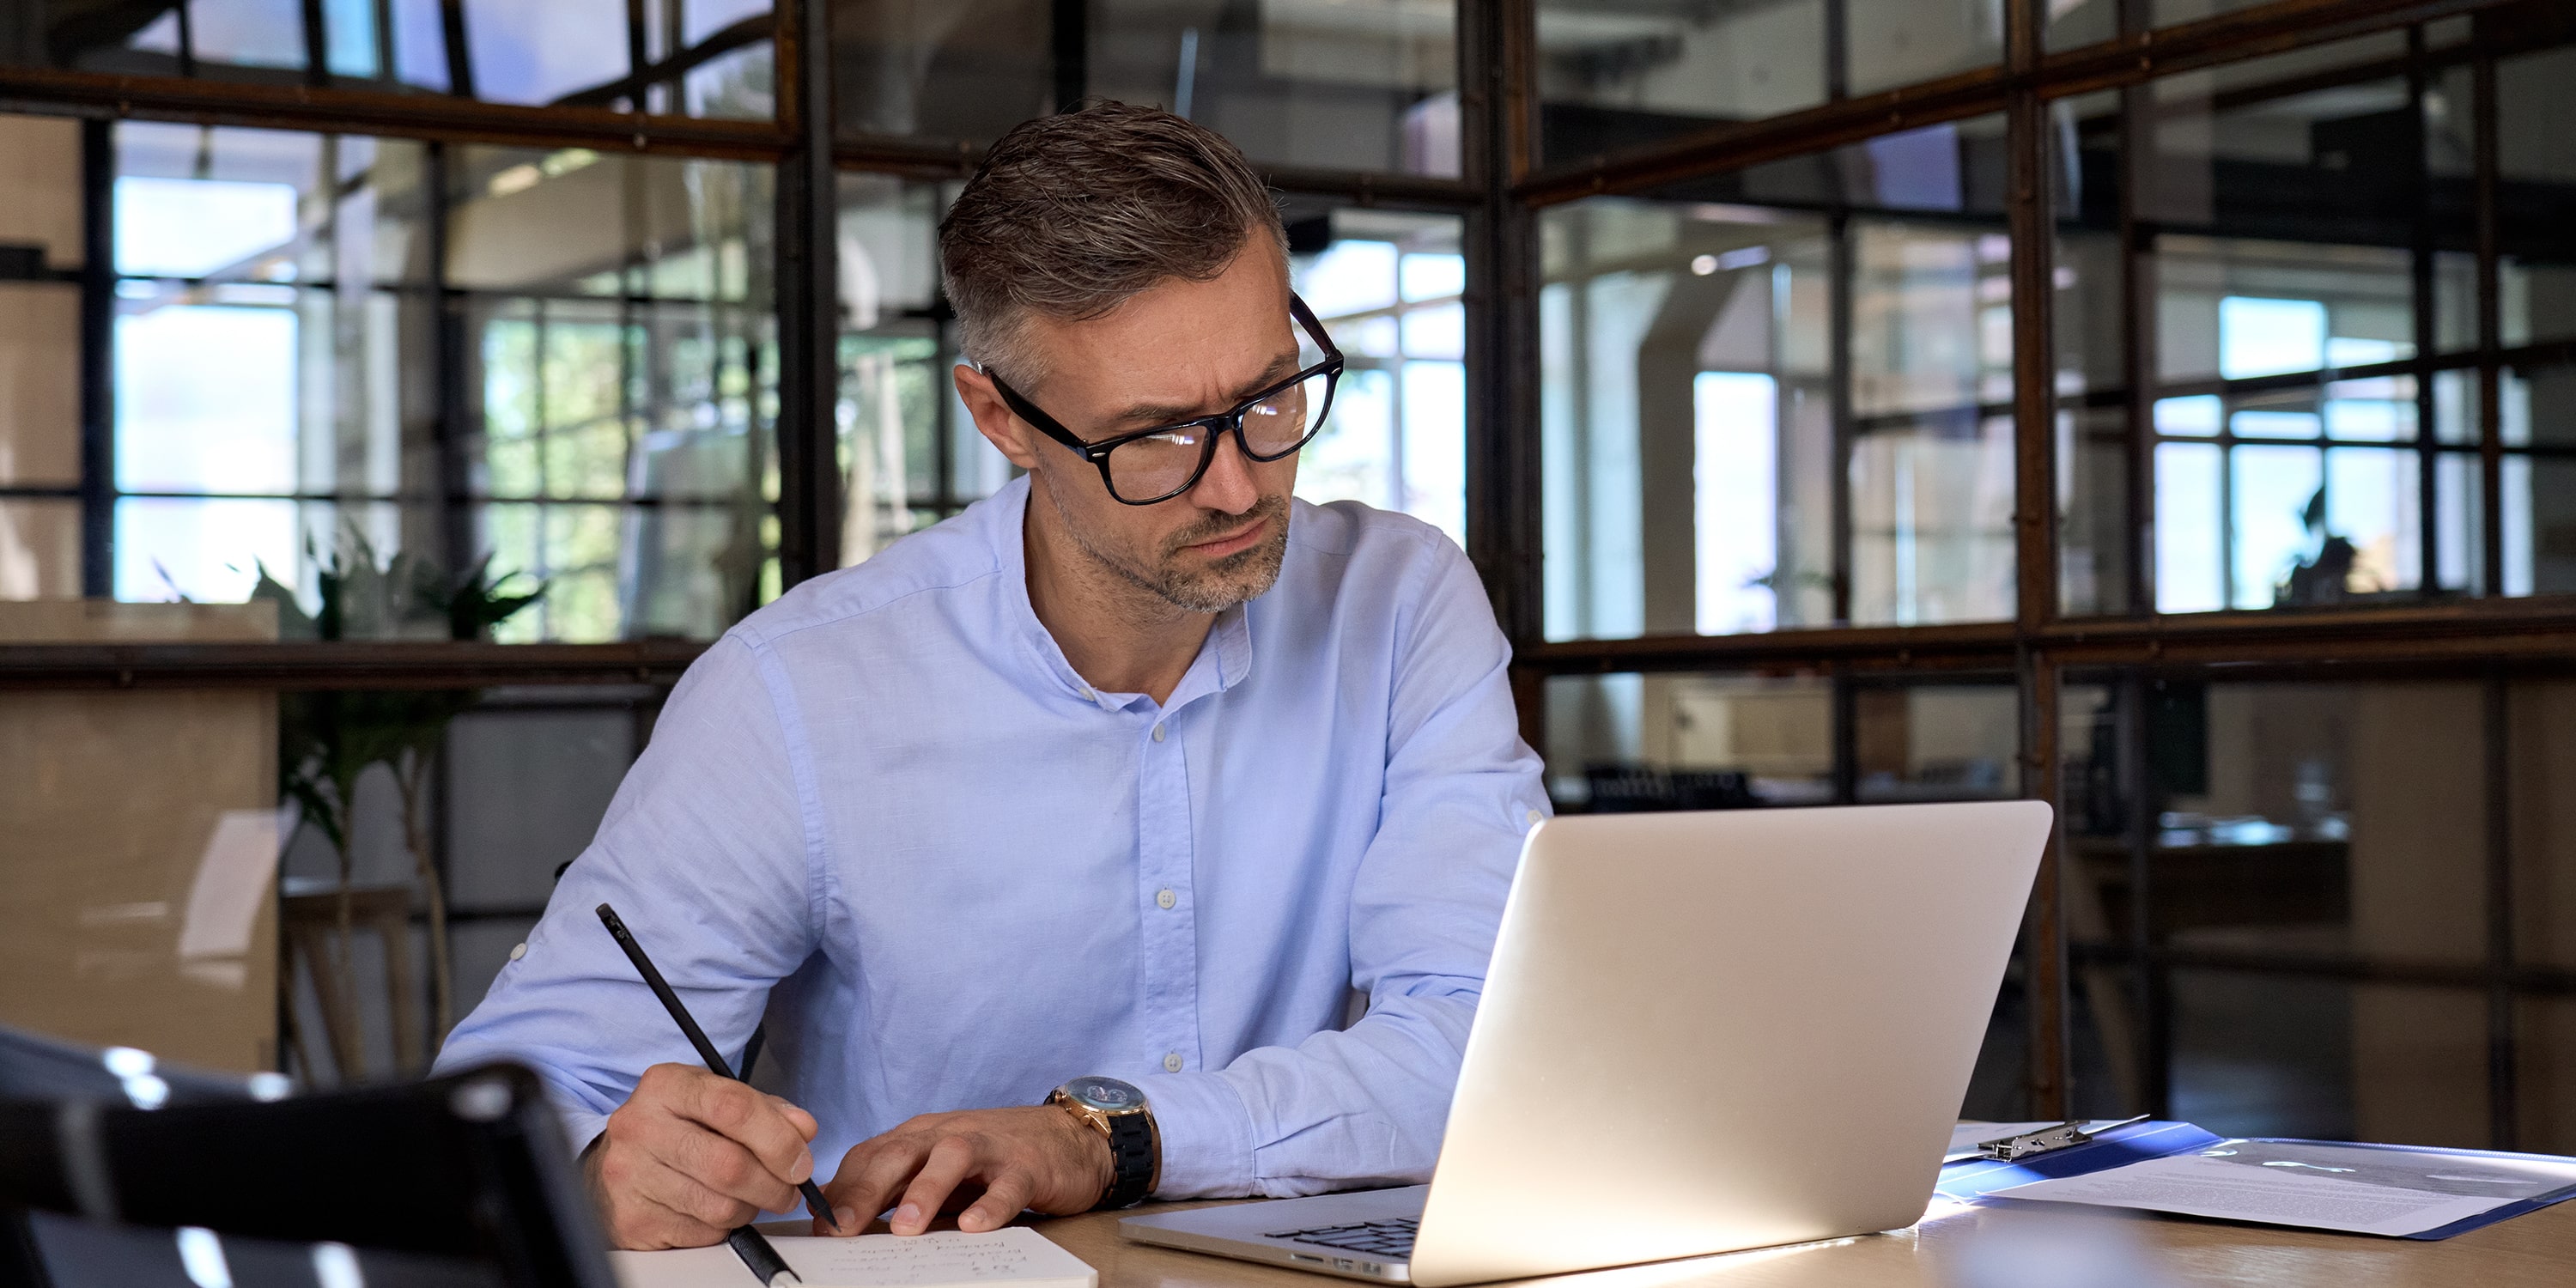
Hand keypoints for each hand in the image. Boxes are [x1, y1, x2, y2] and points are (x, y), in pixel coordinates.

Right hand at [585, 1063, 859, 1248]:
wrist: (616, 1166)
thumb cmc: (675, 1129)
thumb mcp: (715, 1101)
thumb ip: (765, 1110)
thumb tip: (803, 1130)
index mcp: (666, 1086)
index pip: (733, 1107)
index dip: (779, 1138)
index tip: (800, 1160)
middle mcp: (640, 1127)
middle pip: (730, 1165)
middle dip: (774, 1184)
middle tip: (789, 1189)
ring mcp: (631, 1175)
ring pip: (721, 1206)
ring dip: (751, 1207)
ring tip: (749, 1196)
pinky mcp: (634, 1219)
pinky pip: (703, 1233)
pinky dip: (724, 1227)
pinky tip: (715, 1209)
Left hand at [817, 1106, 1111, 1236]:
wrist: (1067, 1137)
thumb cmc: (993, 1159)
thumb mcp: (937, 1170)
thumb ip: (897, 1190)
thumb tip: (843, 1222)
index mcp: (919, 1136)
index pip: (871, 1156)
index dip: (843, 1190)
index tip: (821, 1227)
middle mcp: (947, 1135)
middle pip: (900, 1154)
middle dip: (867, 1191)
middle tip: (844, 1229)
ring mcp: (988, 1147)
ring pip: (950, 1158)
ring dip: (925, 1191)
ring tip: (904, 1228)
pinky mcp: (1026, 1165)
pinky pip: (1007, 1184)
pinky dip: (990, 1204)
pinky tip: (975, 1225)